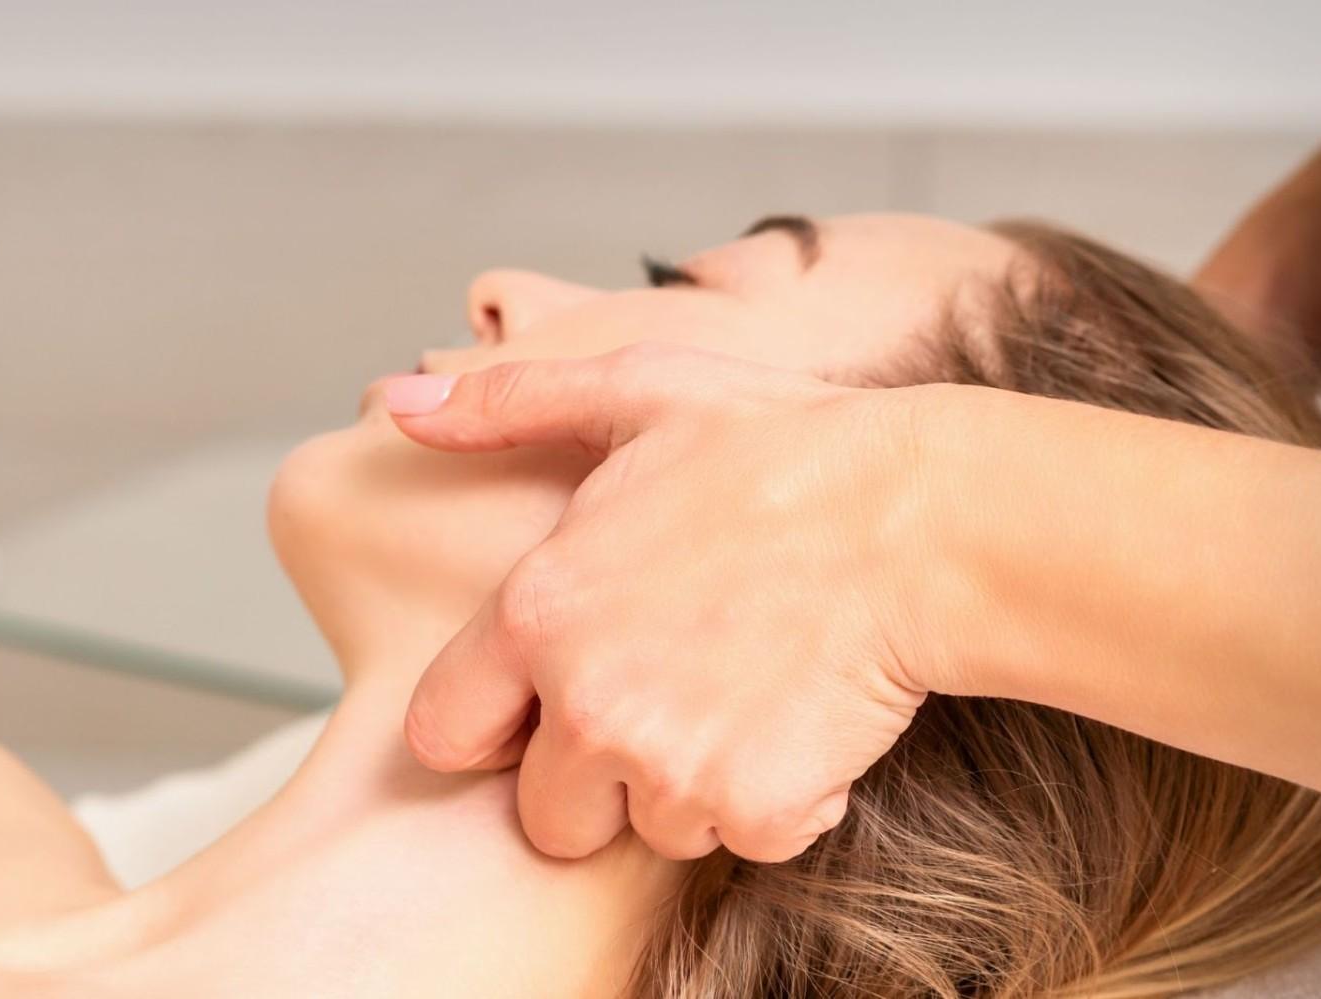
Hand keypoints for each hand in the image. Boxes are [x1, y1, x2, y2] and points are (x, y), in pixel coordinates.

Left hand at [389, 343, 953, 862]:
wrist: (921, 518)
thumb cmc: (786, 447)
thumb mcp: (638, 394)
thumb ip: (508, 408)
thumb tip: (398, 408)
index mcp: (539, 612)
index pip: (442, 733)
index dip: (495, 726)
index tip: (549, 704)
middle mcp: (588, 702)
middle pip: (548, 813)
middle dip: (599, 777)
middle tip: (673, 696)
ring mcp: (670, 763)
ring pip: (653, 828)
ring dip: (693, 783)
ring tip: (747, 689)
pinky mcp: (754, 806)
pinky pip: (744, 838)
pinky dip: (774, 800)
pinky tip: (801, 720)